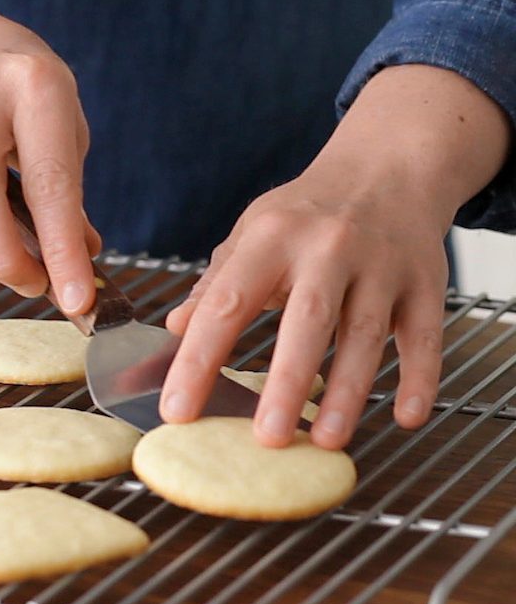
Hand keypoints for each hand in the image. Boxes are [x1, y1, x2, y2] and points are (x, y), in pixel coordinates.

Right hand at [0, 0, 100, 313]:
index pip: (49, 185)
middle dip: (10, 264)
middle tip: (36, 285)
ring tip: (13, 256)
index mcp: (32, 85)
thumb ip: (69, 187)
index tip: (79, 300)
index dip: (62, 250)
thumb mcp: (59, 116)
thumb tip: (78, 259)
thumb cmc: (11, 82)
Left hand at [161, 65, 510, 448]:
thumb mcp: (253, 232)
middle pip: (306, 321)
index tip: (178, 409)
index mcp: (271, 238)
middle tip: (267, 438)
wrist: (389, 164)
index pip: (228, 304)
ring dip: (347, 391)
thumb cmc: (306, 211)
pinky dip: (419, 378)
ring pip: (365, 334)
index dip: (198, 358)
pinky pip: (424, 335)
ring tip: (326, 439)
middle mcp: (327, 248)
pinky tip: (406, 417)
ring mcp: (381, 265)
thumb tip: (176, 328)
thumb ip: (217, 283)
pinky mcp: (425, 281)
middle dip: (285, 382)